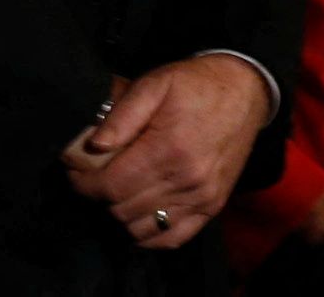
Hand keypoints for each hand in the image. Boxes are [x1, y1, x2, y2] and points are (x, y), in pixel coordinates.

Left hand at [62, 53, 272, 246]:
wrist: (246, 89)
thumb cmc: (196, 85)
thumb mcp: (155, 84)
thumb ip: (122, 115)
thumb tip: (94, 147)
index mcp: (168, 149)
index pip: (109, 186)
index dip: (83, 182)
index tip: (76, 170)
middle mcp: (187, 180)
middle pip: (120, 209)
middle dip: (101, 194)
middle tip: (99, 174)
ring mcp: (201, 197)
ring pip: (140, 228)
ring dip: (122, 212)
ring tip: (121, 189)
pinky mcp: (212, 206)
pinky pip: (171, 239)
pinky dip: (149, 234)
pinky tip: (141, 213)